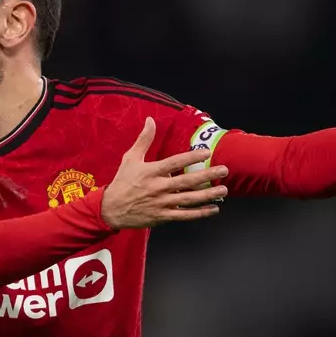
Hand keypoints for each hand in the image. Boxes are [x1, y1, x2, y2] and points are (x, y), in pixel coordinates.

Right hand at [100, 118, 229, 229]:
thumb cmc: (122, 182)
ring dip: (208, 195)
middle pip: (187, 181)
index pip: (175, 162)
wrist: (111, 209)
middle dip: (207, 175)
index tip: (207, 152)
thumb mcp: (130, 158)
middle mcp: (158, 187)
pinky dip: (199, 213)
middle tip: (224, 170)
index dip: (192, 157)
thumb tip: (150, 120)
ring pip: (189, 199)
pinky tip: (213, 209)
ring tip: (223, 190)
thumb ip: (144, 140)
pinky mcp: (162, 216)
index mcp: (151, 171)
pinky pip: (184, 215)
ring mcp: (162, 203)